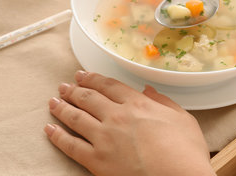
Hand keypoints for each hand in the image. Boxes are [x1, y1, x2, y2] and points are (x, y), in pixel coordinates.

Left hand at [44, 71, 214, 175]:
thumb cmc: (186, 152)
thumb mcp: (182, 119)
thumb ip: (163, 101)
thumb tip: (148, 90)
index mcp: (138, 104)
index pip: (109, 86)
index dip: (93, 78)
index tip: (82, 74)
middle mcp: (117, 116)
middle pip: (89, 98)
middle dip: (74, 90)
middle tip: (64, 86)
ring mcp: (104, 138)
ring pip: (76, 118)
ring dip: (62, 107)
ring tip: (53, 101)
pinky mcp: (96, 161)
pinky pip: (70, 146)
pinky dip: (57, 136)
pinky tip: (49, 129)